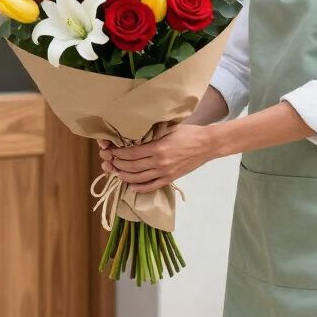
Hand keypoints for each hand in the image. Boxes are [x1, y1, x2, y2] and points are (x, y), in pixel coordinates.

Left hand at [96, 124, 216, 192]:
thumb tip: (135, 132)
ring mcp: (165, 172)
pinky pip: (151, 186)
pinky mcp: (170, 178)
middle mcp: (159, 162)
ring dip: (124, 176)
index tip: (110, 151)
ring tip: (116, 172)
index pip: (130, 153)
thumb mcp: (168, 128)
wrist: (207, 144)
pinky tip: (132, 186)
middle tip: (109, 162)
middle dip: (117, 165)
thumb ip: (152, 132)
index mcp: (157, 147)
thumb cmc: (189, 132)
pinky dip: (139, 188)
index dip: (118, 153)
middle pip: (131, 167)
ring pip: (138, 179)